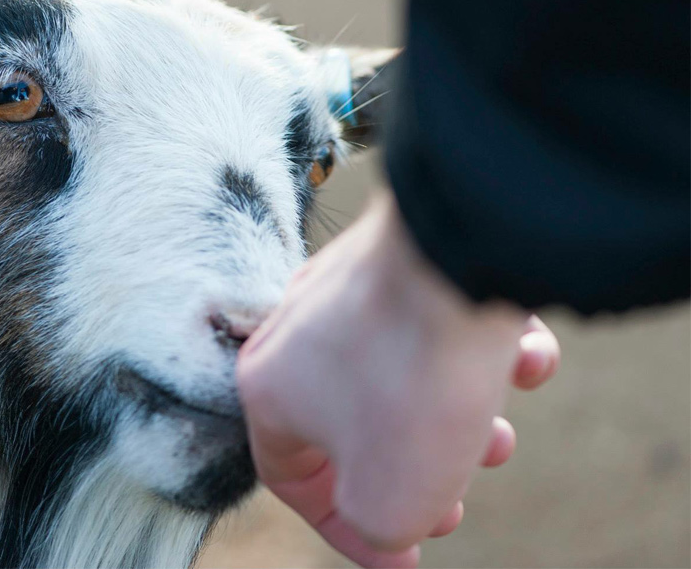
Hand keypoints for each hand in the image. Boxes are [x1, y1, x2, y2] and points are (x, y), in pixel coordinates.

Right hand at [236, 190, 560, 567]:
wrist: (456, 255)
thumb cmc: (410, 383)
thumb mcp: (391, 499)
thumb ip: (377, 527)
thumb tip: (389, 516)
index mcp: (267, 391)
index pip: (290, 478)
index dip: (345, 529)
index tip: (405, 555)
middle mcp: (294, 333)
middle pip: (349, 426)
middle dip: (412, 472)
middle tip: (456, 498)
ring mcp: (346, 286)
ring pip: (396, 373)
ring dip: (449, 417)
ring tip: (500, 436)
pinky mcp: (400, 254)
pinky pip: (433, 317)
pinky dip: (477, 350)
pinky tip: (526, 359)